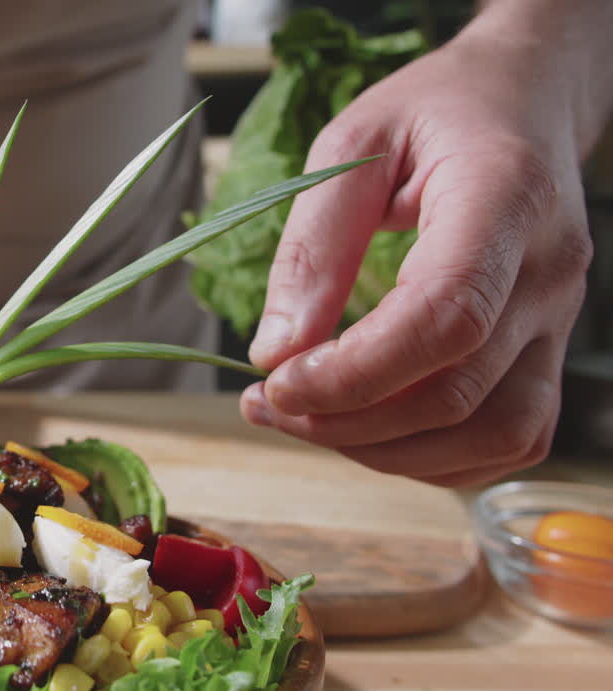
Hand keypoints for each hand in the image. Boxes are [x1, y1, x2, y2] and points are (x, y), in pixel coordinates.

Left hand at [241, 29, 594, 486]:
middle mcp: (549, 272)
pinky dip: (434, 455)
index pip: (445, 316)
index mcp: (505, 200)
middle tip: (265, 404)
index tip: (277, 383)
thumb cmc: (436, 113)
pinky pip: (511, 437)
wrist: (526, 100)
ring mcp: (561, 320)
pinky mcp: (551, 350)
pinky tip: (367, 427)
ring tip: (306, 418)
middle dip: (346, 419)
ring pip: (492, 434)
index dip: (355, 371)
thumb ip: (313, 246)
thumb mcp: (352, 145)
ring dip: (385, 449)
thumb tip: (276, 350)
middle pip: (458, 392)